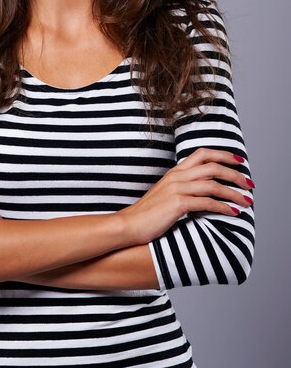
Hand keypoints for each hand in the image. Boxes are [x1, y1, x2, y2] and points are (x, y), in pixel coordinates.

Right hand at [117, 148, 253, 245]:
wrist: (129, 225)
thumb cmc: (147, 214)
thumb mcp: (165, 194)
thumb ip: (182, 188)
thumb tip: (203, 190)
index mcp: (175, 172)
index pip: (202, 153)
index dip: (223, 154)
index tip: (239, 161)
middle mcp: (177, 176)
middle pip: (212, 166)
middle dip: (234, 173)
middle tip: (249, 183)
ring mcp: (177, 189)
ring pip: (213, 184)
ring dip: (234, 192)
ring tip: (246, 201)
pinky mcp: (177, 204)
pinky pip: (207, 203)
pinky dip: (223, 207)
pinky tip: (233, 213)